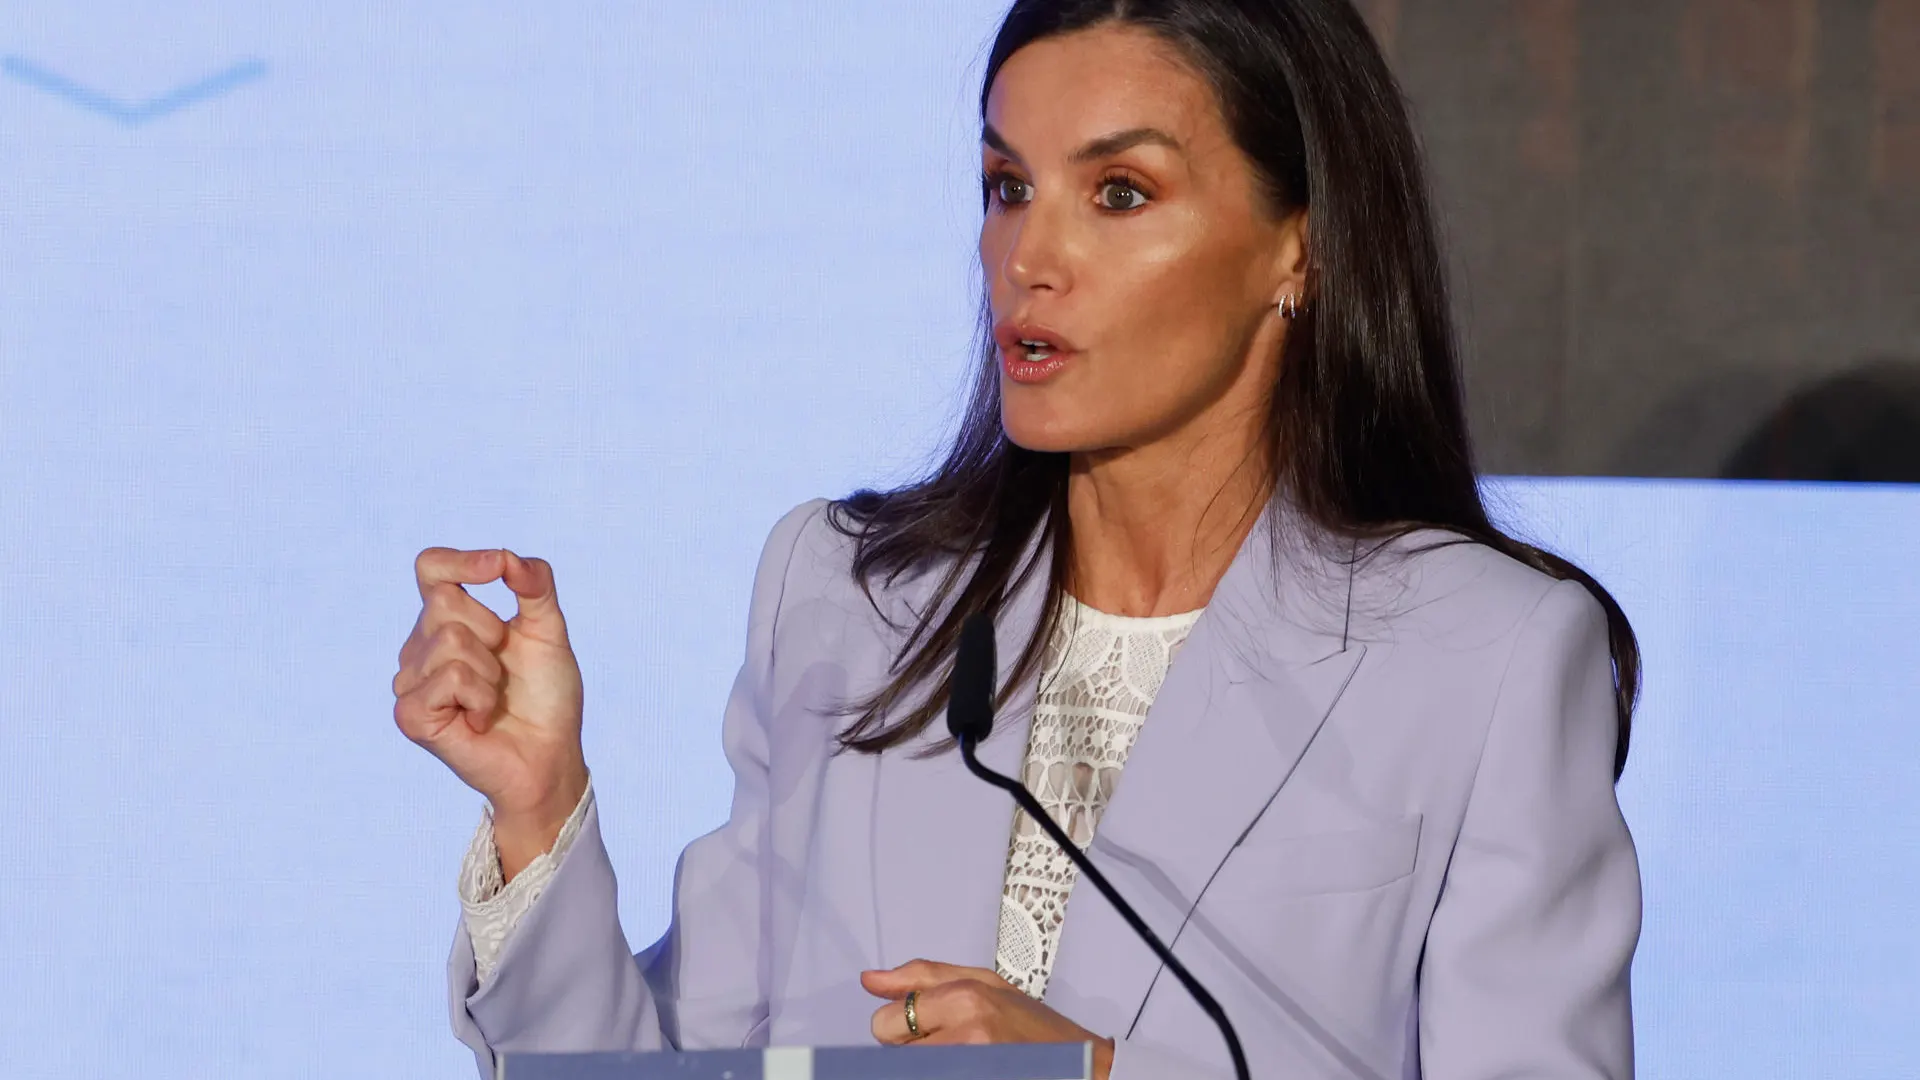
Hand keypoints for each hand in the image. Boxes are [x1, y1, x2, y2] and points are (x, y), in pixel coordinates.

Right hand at [393, 548, 587, 877]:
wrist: (550, 754)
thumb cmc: (546, 696)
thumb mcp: (548, 630)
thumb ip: (535, 585)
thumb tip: (507, 557)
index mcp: (447, 620)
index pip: (431, 567)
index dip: (461, 560)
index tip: (496, 567)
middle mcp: (420, 647)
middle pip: (445, 602)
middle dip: (492, 633)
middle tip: (501, 672)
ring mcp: (410, 682)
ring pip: (450, 641)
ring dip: (489, 673)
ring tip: (492, 700)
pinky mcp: (410, 715)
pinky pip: (449, 677)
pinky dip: (479, 698)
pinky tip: (479, 719)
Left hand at [862, 960, 1115, 1079]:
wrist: (1082, 1066)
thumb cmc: (1036, 1027)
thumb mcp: (986, 984)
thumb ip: (923, 978)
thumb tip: (871, 981)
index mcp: (965, 998)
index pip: (888, 1020)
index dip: (900, 1026)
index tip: (923, 1027)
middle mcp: (965, 1033)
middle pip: (892, 1049)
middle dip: (911, 1047)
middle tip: (948, 1043)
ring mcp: (970, 1064)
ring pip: (909, 1067)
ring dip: (926, 1062)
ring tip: (963, 1057)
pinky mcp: (972, 1076)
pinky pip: (929, 1075)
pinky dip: (942, 1070)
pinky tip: (970, 1066)